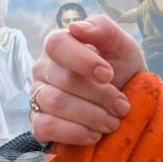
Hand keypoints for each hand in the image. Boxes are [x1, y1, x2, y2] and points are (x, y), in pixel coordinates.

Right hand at [30, 16, 142, 144]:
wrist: (125, 105)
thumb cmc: (122, 71)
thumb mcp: (122, 47)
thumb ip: (103, 30)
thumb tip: (76, 26)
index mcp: (59, 44)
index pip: (57, 44)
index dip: (83, 60)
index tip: (109, 75)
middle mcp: (43, 68)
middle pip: (63, 80)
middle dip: (99, 95)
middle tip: (122, 107)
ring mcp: (37, 96)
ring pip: (55, 103)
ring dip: (91, 116)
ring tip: (113, 122)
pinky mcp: (38, 122)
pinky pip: (44, 127)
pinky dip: (73, 133)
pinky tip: (94, 135)